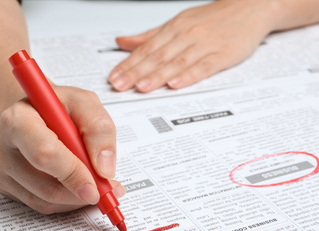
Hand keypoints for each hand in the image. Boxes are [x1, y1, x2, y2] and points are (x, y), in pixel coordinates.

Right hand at [0, 84, 124, 213]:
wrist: (32, 113)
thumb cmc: (57, 107)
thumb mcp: (84, 102)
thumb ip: (99, 129)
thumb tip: (104, 169)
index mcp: (16, 118)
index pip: (45, 154)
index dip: (74, 174)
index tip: (97, 187)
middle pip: (45, 186)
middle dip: (80, 192)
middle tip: (104, 189)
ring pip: (44, 201)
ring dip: (75, 199)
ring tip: (91, 181)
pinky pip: (38, 205)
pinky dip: (63, 201)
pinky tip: (72, 184)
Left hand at [108, 0, 277, 91]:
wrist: (251, 7)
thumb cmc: (213, 18)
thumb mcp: (178, 22)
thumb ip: (149, 36)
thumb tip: (122, 42)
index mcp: (174, 27)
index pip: (146, 48)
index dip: (128, 64)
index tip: (114, 77)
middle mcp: (187, 34)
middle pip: (157, 57)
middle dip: (136, 72)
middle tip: (120, 85)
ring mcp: (205, 44)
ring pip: (177, 62)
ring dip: (157, 76)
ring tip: (141, 87)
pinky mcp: (223, 55)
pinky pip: (203, 67)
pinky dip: (188, 76)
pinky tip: (175, 84)